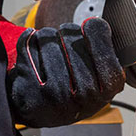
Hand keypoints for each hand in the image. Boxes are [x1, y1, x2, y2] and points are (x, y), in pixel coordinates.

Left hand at [7, 19, 125, 127]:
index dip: (91, 28)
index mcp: (109, 88)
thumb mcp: (100, 74)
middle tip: (64, 45)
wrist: (43, 111)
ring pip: (47, 37)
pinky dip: (27, 41)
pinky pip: (26, 45)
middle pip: (70, 34)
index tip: (88, 28)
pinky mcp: (30, 91)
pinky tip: (31, 52)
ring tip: (49, 53)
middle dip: (65, 33)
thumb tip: (94, 24)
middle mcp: (85, 95)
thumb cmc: (74, 87)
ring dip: (46, 38)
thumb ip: (104, 48)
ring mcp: (56, 95)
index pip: (99, 37)